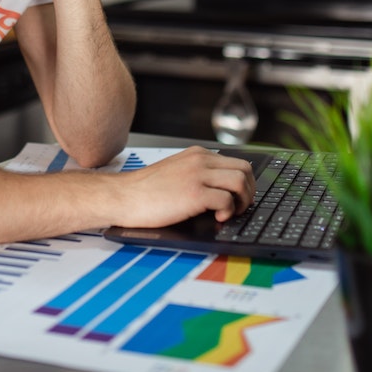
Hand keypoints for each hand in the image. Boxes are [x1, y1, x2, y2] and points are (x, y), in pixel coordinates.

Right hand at [117, 147, 255, 226]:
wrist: (123, 196)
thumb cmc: (145, 190)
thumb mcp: (175, 171)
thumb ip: (196, 173)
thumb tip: (220, 189)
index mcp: (197, 154)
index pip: (236, 162)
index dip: (244, 183)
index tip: (240, 198)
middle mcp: (200, 160)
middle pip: (244, 169)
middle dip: (249, 191)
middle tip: (239, 207)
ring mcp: (198, 175)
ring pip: (241, 181)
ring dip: (242, 201)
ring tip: (230, 213)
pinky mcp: (194, 192)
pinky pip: (227, 199)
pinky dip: (228, 211)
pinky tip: (217, 217)